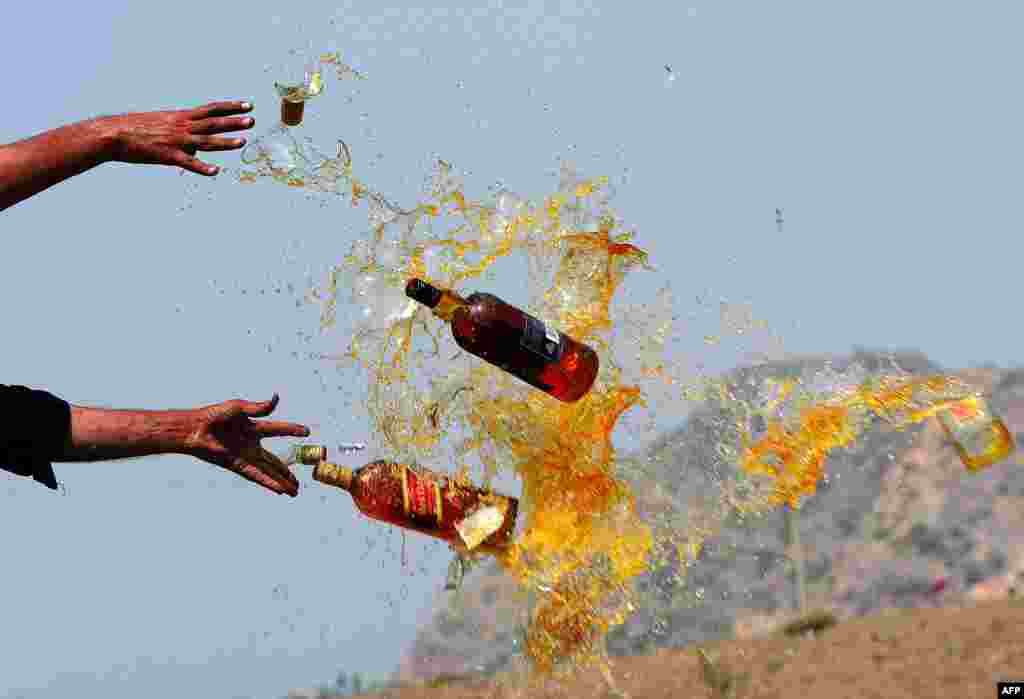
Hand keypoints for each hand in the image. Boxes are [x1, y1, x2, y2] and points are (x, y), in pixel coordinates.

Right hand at [104, 100, 254, 175]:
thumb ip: (182, 135)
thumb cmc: (136, 129)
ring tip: (243, 142)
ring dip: (225, 142)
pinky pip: (188, 163)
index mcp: (181, 117)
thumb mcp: (163, 125)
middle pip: (213, 123)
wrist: (113, 134)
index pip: (211, 109)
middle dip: (233, 122)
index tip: (247, 105)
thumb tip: (195, 152)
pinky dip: (202, 168)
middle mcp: (182, 126)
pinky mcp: (168, 155)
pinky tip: (216, 172)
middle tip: (252, 120)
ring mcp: (176, 140)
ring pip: (206, 141)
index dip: (230, 107)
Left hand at [183, 393, 307, 495]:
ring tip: (294, 491)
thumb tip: (276, 398)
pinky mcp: (237, 464)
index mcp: (253, 427)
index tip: (306, 431)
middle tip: (299, 482)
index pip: (277, 429)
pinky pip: (256, 475)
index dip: (292, 429)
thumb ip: (260, 407)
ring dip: (282, 482)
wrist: (194, 429)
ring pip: (269, 472)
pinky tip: (280, 490)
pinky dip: (269, 482)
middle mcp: (251, 445)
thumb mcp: (239, 407)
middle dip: (287, 472)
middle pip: (274, 461)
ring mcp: (245, 456)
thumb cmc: (213, 415)